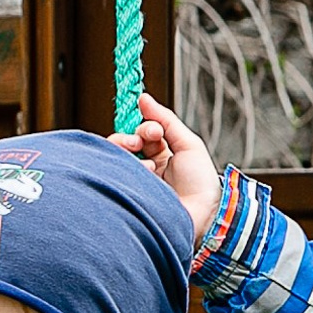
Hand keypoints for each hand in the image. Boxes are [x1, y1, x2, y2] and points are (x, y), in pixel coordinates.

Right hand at [123, 92, 220, 244]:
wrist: (201, 215)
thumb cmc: (200, 183)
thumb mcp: (188, 145)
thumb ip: (166, 120)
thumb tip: (143, 97)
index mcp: (162, 156)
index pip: (142, 133)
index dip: (145, 127)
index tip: (155, 130)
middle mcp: (145, 166)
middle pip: (124, 141)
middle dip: (133, 136)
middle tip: (149, 139)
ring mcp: (132, 179)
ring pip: (114, 153)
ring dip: (129, 150)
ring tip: (148, 164)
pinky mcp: (123, 190)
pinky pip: (111, 169)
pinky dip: (129, 168)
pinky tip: (145, 177)